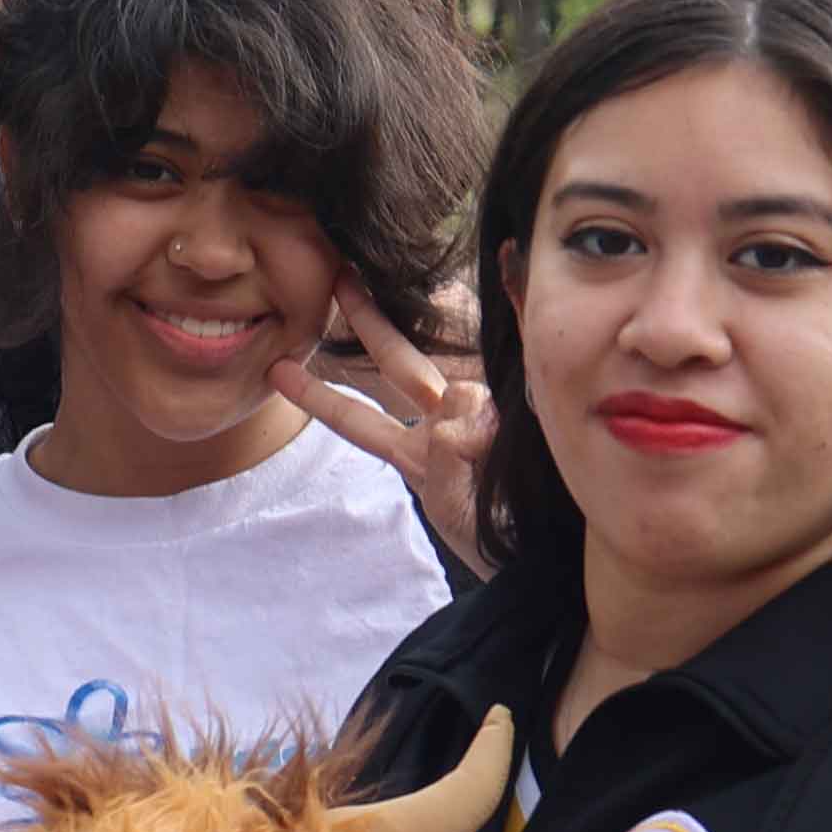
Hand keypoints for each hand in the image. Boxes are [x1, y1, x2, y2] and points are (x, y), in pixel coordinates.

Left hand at [275, 284, 497, 574]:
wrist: (554, 553)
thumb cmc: (501, 539)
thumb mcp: (455, 508)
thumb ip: (446, 457)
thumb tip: (456, 414)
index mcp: (416, 454)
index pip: (357, 418)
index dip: (318, 394)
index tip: (277, 371)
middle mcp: (444, 426)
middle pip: (399, 362)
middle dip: (368, 320)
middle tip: (339, 278)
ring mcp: (484, 414)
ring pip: (461, 393)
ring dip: (473, 431)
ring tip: (491, 468)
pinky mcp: (521, 410)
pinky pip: (489, 407)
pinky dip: (489, 433)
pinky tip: (504, 451)